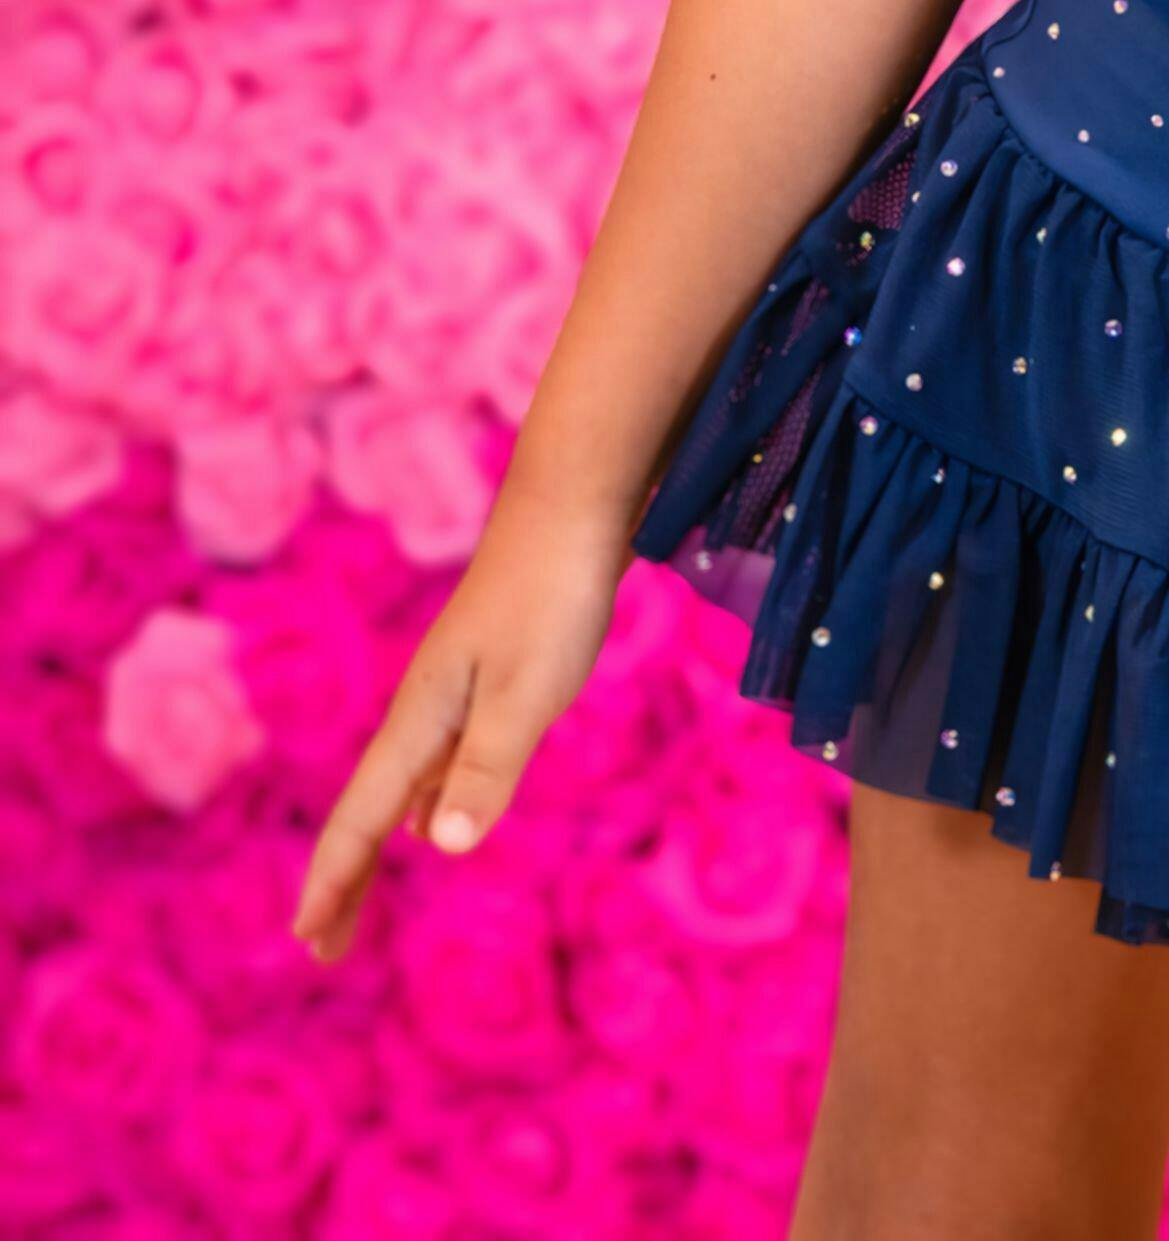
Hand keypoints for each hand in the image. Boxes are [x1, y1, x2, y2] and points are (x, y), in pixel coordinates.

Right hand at [288, 486, 633, 963]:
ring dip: (378, 846)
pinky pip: (436, 763)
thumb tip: (442, 845)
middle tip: (321, 950)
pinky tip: (433, 821)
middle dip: (345, 879)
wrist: (570, 507)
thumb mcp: (527, 691)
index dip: (336, 879)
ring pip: (402, 789)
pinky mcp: (486, 679)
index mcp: (423, 717)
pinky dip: (422, 805)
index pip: (365, 816)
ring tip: (358, 901)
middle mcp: (426, 710)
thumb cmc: (551, 596)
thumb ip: (486, 765)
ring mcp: (453, 693)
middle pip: (372, 809)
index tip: (310, 941)